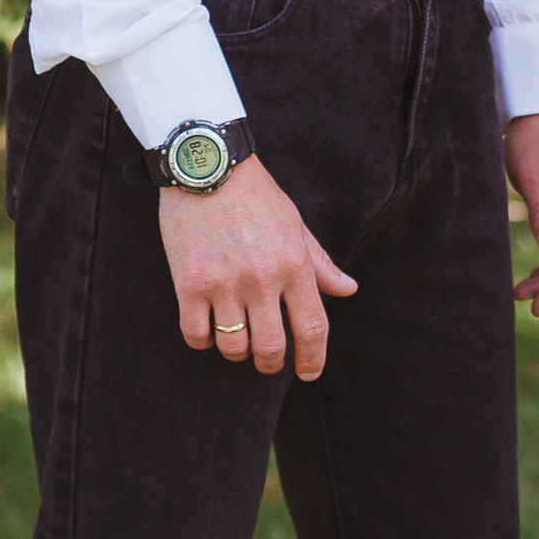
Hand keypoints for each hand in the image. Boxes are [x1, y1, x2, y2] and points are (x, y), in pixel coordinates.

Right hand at [160, 156, 356, 380]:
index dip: (313, 358)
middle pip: (272, 347)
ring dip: (237, 352)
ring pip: (233, 346)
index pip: (312, 327)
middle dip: (271, 363)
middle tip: (267, 361)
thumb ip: (320, 263)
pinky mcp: (190, 283)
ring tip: (236, 341)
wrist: (207, 166)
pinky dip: (203, 341)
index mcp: (294, 265)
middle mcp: (262, 278)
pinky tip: (207, 331)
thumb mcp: (295, 225)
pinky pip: (196, 334)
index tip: (308, 372)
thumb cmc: (255, 195)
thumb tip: (348, 289)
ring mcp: (224, 283)